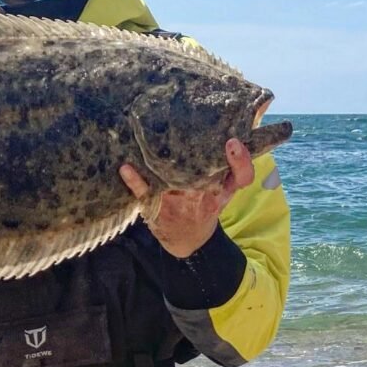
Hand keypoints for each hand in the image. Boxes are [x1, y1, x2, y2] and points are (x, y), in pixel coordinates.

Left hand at [119, 138, 253, 258]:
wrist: (189, 239)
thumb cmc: (207, 205)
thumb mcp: (227, 190)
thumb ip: (235, 168)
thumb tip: (234, 137)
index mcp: (222, 189)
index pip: (241, 176)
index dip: (240, 160)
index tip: (232, 142)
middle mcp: (202, 196)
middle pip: (201, 174)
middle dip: (195, 152)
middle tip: (187, 128)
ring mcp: (178, 202)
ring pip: (171, 180)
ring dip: (162, 162)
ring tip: (152, 139)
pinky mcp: (156, 207)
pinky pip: (144, 192)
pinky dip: (134, 180)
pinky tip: (126, 168)